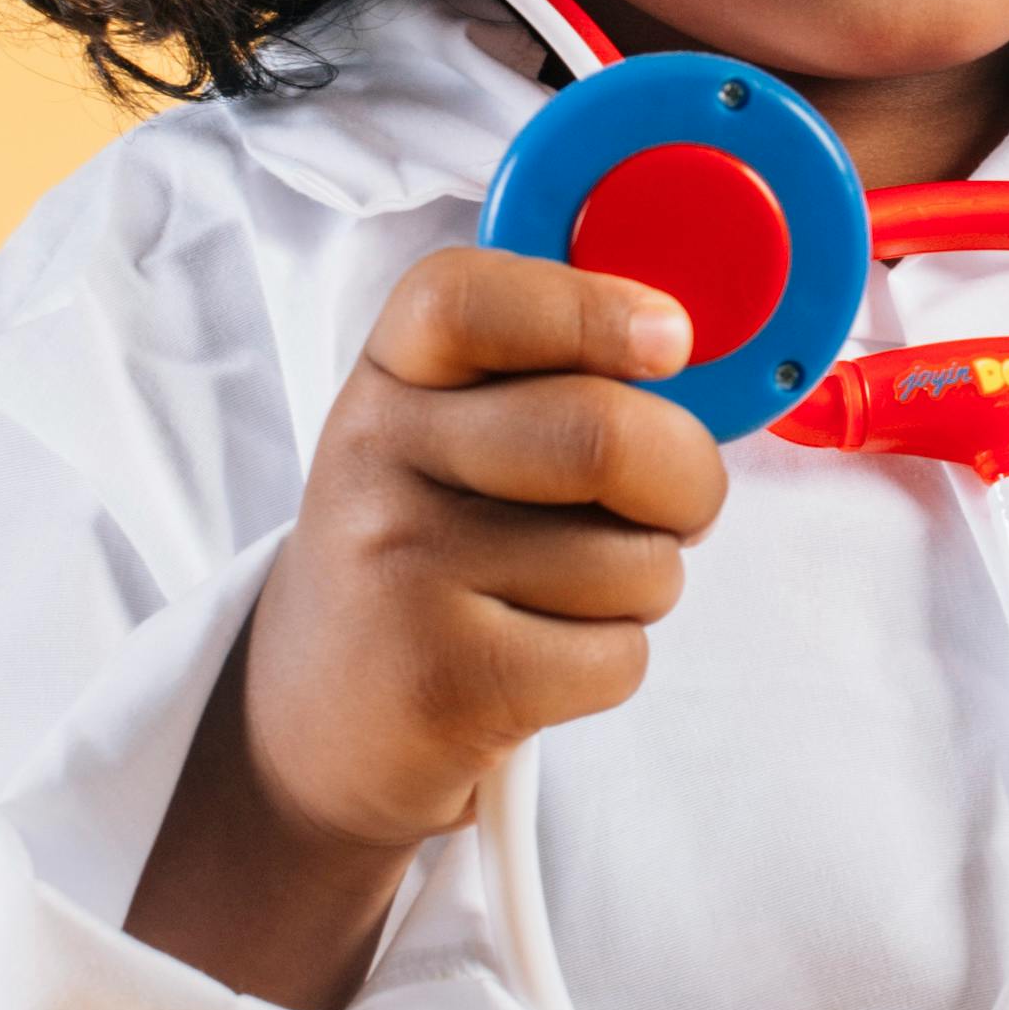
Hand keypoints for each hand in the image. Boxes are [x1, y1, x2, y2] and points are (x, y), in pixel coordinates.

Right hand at [130, 247, 725, 1009]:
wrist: (319, 711)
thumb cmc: (435, 549)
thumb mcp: (452, 437)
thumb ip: (552, 379)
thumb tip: (686, 346)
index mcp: (391, 377)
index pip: (465, 298)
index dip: (589, 307)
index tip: (669, 341)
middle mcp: (378, 460)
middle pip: (601, 436)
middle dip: (689, 480)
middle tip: (680, 507)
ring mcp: (401, 571)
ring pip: (632, 562)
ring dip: (645, 587)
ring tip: (564, 596)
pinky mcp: (442, 680)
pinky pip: (616, 657)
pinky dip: (611, 665)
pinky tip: (539, 663)